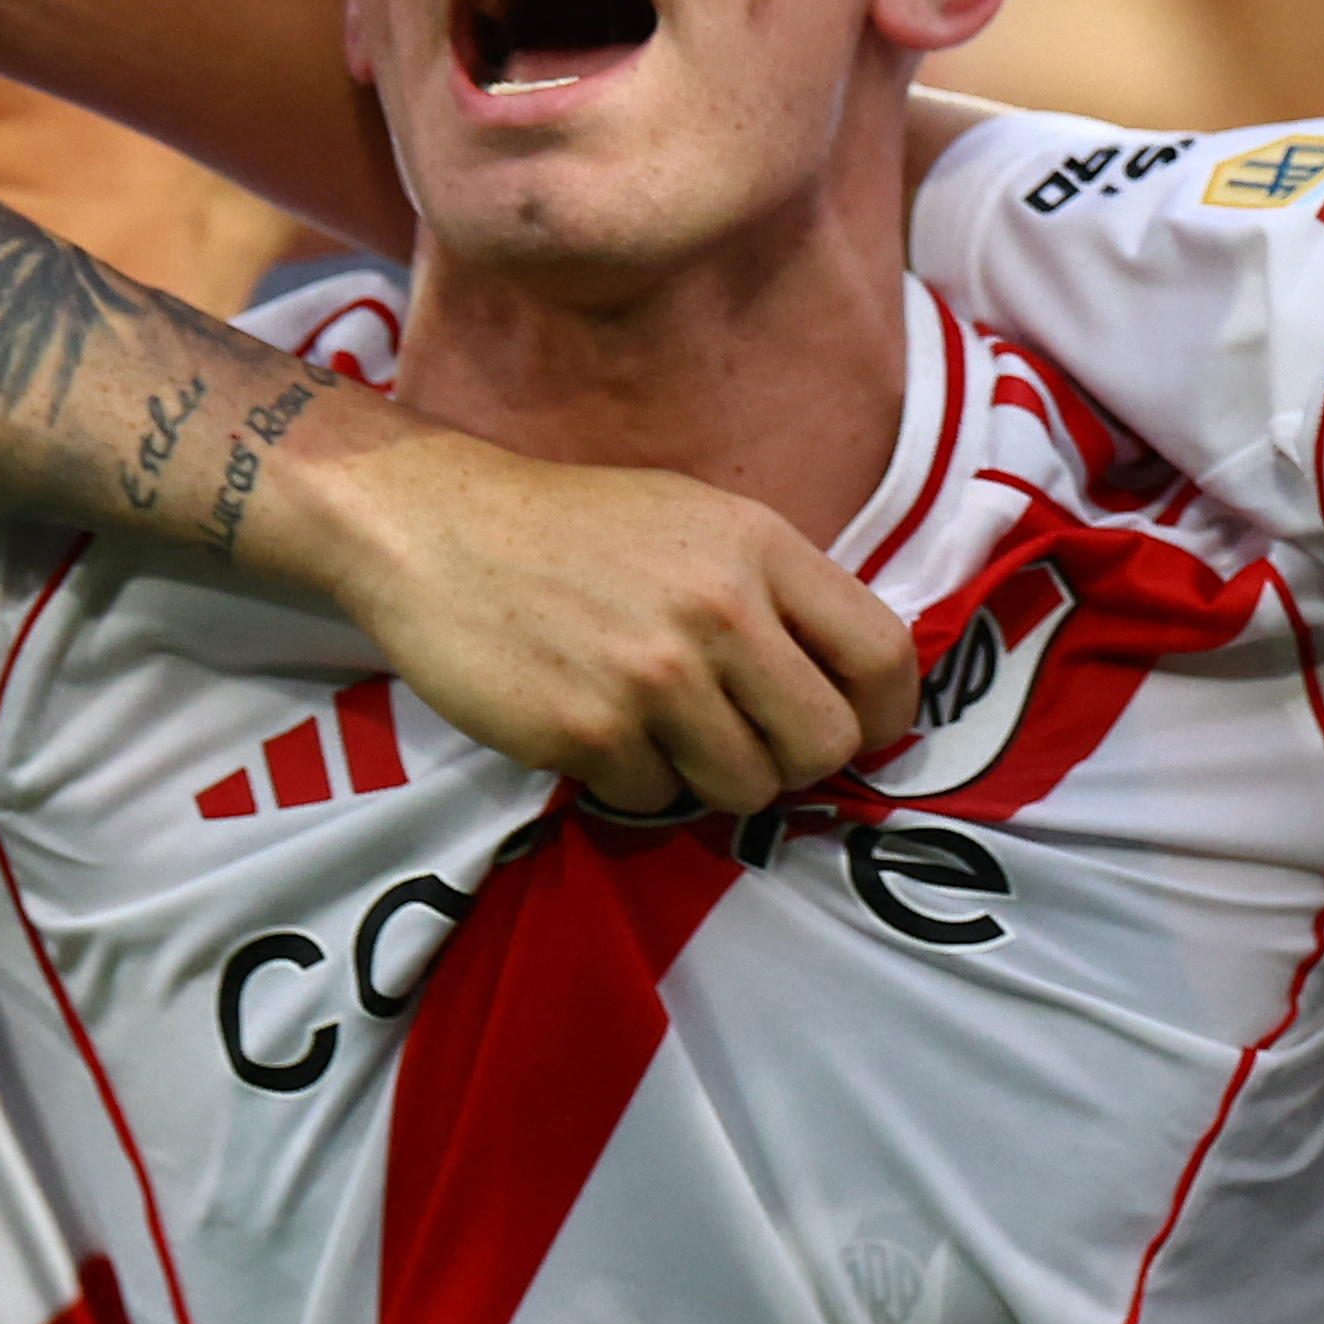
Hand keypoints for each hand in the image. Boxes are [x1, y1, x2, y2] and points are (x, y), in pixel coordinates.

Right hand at [330, 430, 920, 818]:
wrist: (437, 528)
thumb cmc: (575, 528)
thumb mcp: (699, 522)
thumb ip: (776, 592)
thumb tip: (848, 685)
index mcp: (759, 549)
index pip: (883, 654)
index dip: (887, 713)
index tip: (863, 732)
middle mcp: (719, 612)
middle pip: (824, 743)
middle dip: (794, 761)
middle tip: (747, 742)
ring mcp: (654, 677)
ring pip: (746, 788)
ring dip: (712, 778)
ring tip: (664, 730)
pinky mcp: (588, 733)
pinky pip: (654, 801)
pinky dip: (632, 782)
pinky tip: (596, 728)